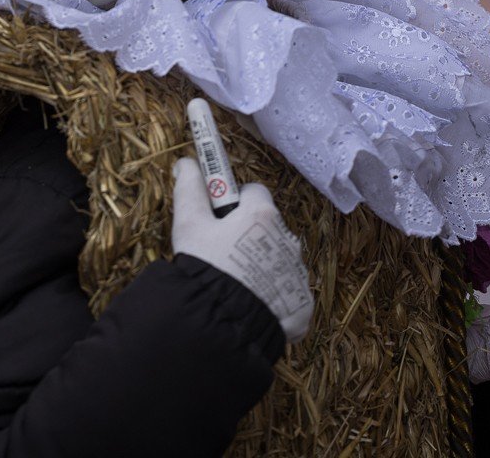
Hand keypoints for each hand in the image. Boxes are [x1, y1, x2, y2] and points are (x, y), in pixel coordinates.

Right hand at [171, 157, 312, 342]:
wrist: (223, 325)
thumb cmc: (205, 268)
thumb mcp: (189, 226)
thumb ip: (189, 190)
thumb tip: (186, 163)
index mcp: (262, 215)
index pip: (254, 193)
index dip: (235, 204)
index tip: (220, 221)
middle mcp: (288, 239)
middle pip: (269, 228)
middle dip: (250, 237)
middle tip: (223, 257)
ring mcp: (298, 274)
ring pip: (279, 260)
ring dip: (263, 267)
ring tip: (236, 286)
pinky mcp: (303, 304)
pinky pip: (288, 293)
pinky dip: (274, 298)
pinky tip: (252, 307)